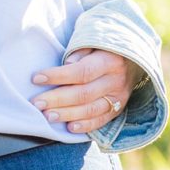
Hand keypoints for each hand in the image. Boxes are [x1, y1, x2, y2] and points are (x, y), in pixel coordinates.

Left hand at [31, 47, 145, 133]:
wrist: (133, 59)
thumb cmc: (104, 47)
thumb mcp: (94, 40)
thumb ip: (80, 50)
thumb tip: (67, 64)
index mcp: (109, 61)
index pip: (81, 71)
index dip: (58, 76)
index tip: (36, 78)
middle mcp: (116, 81)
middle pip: (84, 94)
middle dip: (57, 99)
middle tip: (36, 103)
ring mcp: (119, 97)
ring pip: (91, 110)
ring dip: (68, 114)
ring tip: (47, 117)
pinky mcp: (119, 109)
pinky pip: (102, 120)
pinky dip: (86, 125)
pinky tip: (69, 128)